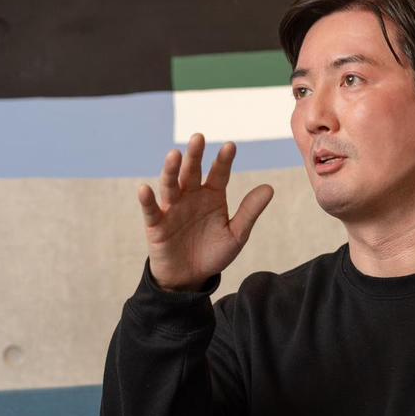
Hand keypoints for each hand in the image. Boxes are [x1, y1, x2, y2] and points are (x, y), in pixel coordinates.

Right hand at [138, 133, 273, 291]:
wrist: (190, 278)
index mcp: (212, 195)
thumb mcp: (236, 235)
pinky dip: (147, 199)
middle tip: (198, 137)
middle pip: (192, 172)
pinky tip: (145, 188)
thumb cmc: (212, 253)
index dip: (224, 161)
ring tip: (173, 155)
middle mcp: (191, 196)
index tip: (230, 146)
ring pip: (170, 185)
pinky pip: (151, 210)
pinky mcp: (156, 224)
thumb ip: (249, 212)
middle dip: (194, 155)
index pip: (219, 174)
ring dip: (171, 170)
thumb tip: (269, 188)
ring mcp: (172, 208)